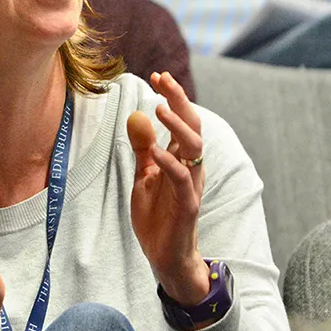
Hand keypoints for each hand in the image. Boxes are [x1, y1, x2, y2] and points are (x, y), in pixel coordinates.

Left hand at [126, 71, 210, 304]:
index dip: (173, 96)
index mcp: (181, 158)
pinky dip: (170, 162)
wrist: (164, 255)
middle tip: (162, 79)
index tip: (157, 75)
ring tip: (158, 107)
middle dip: (178, 99)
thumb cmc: (157, 216)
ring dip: (176, 125)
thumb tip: (136, 118)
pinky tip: (156, 150)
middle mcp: (191, 166)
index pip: (182, 119)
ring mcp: (191, 184)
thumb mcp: (144, 177)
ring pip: (194, 147)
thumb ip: (143, 150)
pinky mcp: (188, 204)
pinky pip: (183, 178)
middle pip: (192, 125)